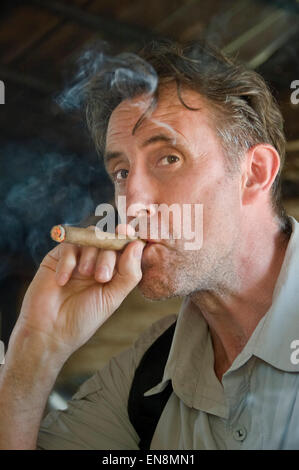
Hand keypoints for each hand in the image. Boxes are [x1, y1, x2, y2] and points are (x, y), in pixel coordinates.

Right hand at [17, 225, 144, 359]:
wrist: (50, 331)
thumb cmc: (83, 318)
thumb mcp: (112, 298)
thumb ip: (129, 273)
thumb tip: (137, 244)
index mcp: (114, 271)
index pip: (124, 247)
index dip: (127, 237)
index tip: (128, 232)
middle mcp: (96, 262)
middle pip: (108, 240)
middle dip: (108, 256)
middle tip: (101, 277)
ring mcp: (77, 258)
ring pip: (89, 238)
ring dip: (90, 255)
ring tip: (85, 275)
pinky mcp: (57, 258)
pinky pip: (68, 246)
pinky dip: (68, 261)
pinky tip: (63, 281)